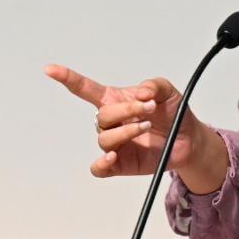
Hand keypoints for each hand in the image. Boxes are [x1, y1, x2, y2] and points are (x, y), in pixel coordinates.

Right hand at [44, 65, 228, 192]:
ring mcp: (115, 143)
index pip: (86, 89)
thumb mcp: (168, 92)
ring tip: (146, 127)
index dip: (68, 79)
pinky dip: (102, 163)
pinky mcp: (120, 164)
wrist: (189, 139)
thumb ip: (155, 85)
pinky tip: (113, 156)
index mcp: (115, 101)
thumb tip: (142, 92)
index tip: (50, 69)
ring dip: (126, 132)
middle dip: (127, 110)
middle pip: (103, 116)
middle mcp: (111, 122)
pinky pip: (99, 168)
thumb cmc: (173, 113)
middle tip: (150, 109)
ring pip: (105, 139)